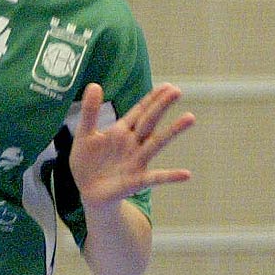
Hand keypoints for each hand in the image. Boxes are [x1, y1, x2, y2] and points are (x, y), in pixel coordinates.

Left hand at [68, 82, 194, 208]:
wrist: (87, 190)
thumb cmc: (87, 161)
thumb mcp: (84, 134)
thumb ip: (90, 112)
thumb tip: (94, 84)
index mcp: (121, 130)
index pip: (140, 110)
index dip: (152, 98)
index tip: (168, 86)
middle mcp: (133, 143)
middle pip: (150, 121)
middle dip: (161, 106)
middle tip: (177, 90)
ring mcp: (137, 161)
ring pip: (157, 143)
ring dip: (173, 131)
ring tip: (190, 117)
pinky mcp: (137, 180)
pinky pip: (156, 178)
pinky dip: (170, 176)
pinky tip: (186, 174)